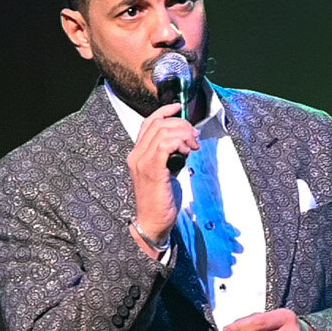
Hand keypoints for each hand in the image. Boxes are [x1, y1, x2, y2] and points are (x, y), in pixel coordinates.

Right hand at [125, 103, 201, 242]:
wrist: (152, 223)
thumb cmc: (161, 200)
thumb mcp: (164, 172)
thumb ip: (168, 156)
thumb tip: (185, 142)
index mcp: (137, 154)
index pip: (148, 123)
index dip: (164, 111)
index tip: (179, 108)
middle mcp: (136, 155)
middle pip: (158, 124)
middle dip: (181, 125)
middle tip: (195, 137)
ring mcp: (142, 162)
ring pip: (163, 132)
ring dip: (183, 134)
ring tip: (193, 145)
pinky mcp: (152, 170)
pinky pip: (165, 145)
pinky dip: (180, 143)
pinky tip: (188, 151)